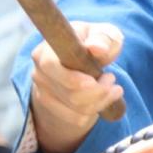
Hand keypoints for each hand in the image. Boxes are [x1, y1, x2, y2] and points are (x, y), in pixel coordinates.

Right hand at [30, 21, 123, 152]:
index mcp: (46, 50)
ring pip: (76, 108)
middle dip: (97, 91)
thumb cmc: (94, 41)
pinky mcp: (51, 108)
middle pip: (69, 93)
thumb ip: (103, 38)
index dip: (72, 78)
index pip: (50, 66)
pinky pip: (77, 119)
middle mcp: (39, 72)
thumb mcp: (104, 34)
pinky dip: (95, 111)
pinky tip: (104, 98)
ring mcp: (42, 92)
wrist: (83, 58)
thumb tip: (96, 47)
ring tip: (112, 87)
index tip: (93, 81)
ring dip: (100, 101)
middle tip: (112, 79)